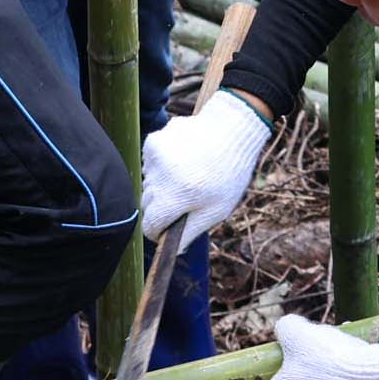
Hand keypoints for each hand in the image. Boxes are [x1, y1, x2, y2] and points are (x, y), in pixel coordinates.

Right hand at [140, 93, 272, 249]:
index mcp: (177, 195)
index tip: (168, 230)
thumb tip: (172, 250)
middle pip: (147, 205)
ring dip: (162, 187)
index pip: (151, 225)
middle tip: (185, 200)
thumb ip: (190, 233)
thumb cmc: (229, 173)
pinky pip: (150, 166)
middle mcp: (161, 176)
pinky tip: (182, 160)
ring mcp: (154, 157)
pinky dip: (162, 167)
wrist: (231, 129)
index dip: (158, 232)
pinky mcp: (153, 142)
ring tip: (187, 176)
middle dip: (162, 208)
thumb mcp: (217, 210)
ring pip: (147, 185)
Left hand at [252, 311, 378, 379]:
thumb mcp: (296, 331)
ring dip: (320, 374)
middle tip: (305, 353)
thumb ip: (284, 328)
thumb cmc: (326, 357)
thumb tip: (285, 330)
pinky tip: (351, 359)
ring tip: (334, 350)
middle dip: (293, 375)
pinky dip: (341, 378)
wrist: (370, 375)